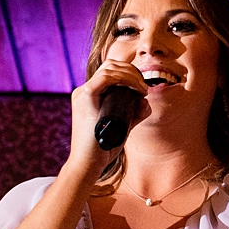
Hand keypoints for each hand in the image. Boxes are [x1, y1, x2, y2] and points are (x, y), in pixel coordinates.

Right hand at [67, 59, 147, 174]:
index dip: (128, 72)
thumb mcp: (123, 127)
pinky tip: (135, 90)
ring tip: (142, 89)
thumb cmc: (103, 148)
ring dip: (131, 75)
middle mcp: (84, 91)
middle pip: (109, 65)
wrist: (88, 163)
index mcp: (90, 95)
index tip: (142, 86)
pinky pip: (104, 78)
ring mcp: (83, 94)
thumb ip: (134, 114)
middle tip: (144, 86)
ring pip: (108, 69)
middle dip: (131, 70)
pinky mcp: (85, 99)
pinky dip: (123, 79)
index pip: (109, 71)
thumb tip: (145, 101)